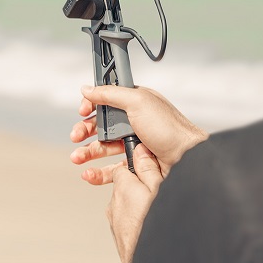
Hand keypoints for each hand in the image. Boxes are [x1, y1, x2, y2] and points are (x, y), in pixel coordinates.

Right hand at [70, 84, 207, 184]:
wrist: (186, 159)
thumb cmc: (169, 128)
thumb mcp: (138, 101)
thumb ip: (110, 93)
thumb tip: (88, 88)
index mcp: (134, 103)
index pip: (106, 101)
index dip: (92, 105)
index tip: (83, 111)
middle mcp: (133, 122)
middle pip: (101, 125)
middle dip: (84, 130)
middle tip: (75, 136)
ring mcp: (133, 143)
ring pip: (103, 147)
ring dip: (87, 152)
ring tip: (77, 158)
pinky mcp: (135, 163)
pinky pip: (111, 169)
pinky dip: (98, 172)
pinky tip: (89, 173)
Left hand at [106, 144, 163, 262]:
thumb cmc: (159, 226)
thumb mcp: (160, 189)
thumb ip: (149, 168)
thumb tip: (141, 151)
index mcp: (123, 187)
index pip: (125, 168)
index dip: (140, 169)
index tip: (153, 174)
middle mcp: (114, 203)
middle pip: (127, 186)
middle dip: (141, 189)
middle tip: (159, 197)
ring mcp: (115, 221)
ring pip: (127, 205)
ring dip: (140, 207)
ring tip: (157, 215)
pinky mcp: (118, 235)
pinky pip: (128, 221)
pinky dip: (138, 221)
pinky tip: (152, 228)